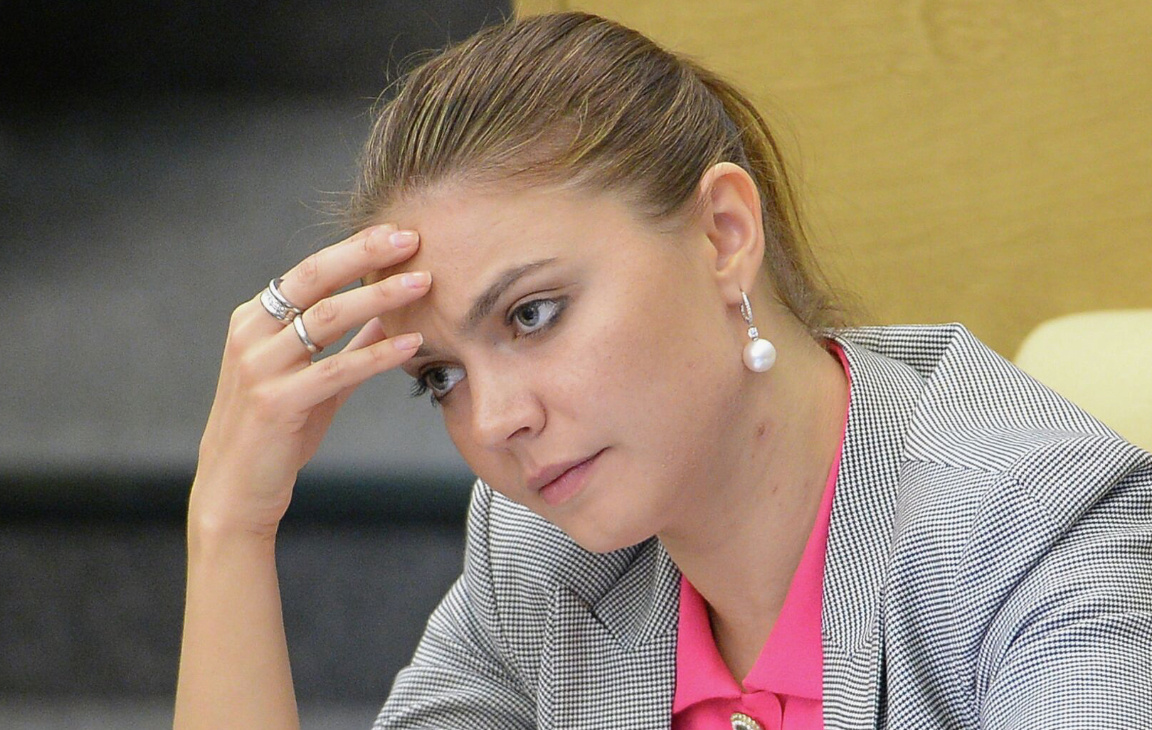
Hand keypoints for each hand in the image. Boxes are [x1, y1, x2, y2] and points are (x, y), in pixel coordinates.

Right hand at [190, 224, 428, 534]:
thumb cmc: (278, 432)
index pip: (311, 270)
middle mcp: (251, 334)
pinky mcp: (275, 402)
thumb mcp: (314, 380)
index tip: (398, 233)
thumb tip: (389, 314)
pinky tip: (411, 344)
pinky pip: (336, 370)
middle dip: (365, 254)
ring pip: (326, 318)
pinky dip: (377, 354)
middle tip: (411, 238)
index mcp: (255, 320)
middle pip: (314, 278)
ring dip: (379, 298)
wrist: (236, 490)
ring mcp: (258, 367)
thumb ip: (347, 345)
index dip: (355, 248)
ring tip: (423, 283)